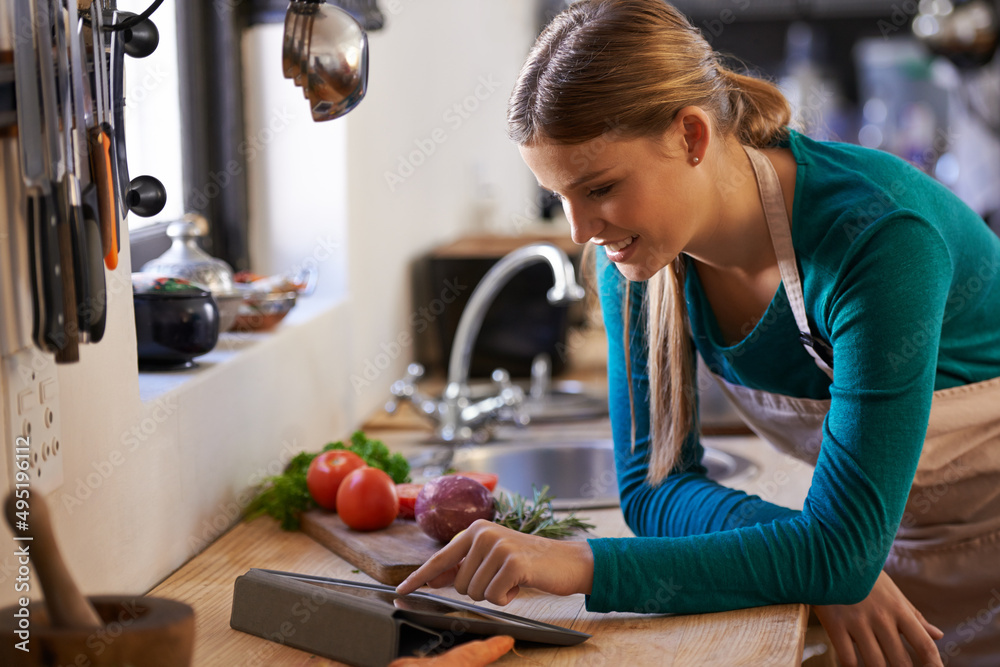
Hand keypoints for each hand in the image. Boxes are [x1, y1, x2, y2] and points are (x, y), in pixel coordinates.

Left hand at [395, 519, 593, 604]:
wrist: (568, 561)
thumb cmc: (529, 563)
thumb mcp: (492, 560)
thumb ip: (464, 566)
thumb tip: (433, 577)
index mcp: (475, 530)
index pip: (440, 558)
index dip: (419, 577)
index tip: (400, 590)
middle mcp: (482, 533)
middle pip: (459, 584)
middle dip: (480, 590)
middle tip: (502, 578)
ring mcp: (497, 545)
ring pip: (474, 592)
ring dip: (495, 594)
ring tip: (513, 579)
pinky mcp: (511, 561)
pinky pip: (493, 596)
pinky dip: (507, 598)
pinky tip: (521, 583)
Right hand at [813, 570, 943, 666]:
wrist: (828, 553)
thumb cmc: (864, 575)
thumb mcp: (892, 591)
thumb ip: (914, 616)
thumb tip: (939, 635)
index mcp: (898, 609)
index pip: (924, 645)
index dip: (934, 665)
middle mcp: (881, 617)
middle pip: (901, 661)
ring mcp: (857, 621)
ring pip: (874, 663)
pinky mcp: (834, 623)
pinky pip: (847, 657)